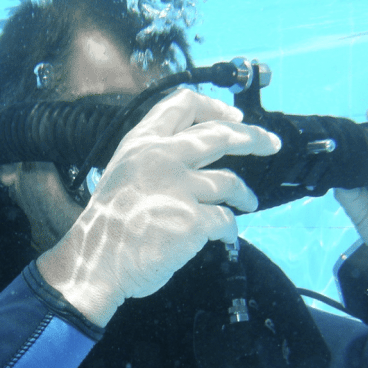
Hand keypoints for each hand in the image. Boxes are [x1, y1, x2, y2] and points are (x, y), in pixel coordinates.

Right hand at [37, 88, 279, 326]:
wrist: (97, 263)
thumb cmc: (107, 226)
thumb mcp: (122, 174)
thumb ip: (153, 159)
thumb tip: (193, 157)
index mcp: (141, 143)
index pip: (184, 104)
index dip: (215, 108)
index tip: (234, 117)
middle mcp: (162, 157)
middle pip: (220, 135)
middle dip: (253, 137)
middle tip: (270, 143)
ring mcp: (180, 188)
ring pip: (230, 181)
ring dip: (244, 194)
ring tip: (248, 203)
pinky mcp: (194, 220)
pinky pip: (225, 220)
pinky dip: (230, 229)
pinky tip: (226, 236)